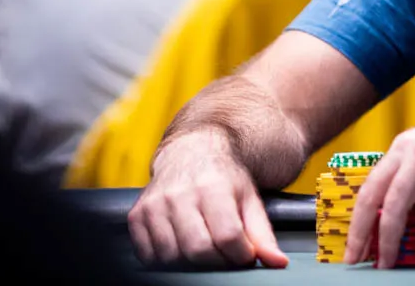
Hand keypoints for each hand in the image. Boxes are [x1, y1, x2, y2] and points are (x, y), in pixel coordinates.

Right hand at [127, 130, 287, 268]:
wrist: (192, 152)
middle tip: (225, 255)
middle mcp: (180, 194)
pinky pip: (148, 255)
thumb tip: (278, 262)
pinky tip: (181, 246)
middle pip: (198, 250)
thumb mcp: (249, 199)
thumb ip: (263, 233)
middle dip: (217, 262)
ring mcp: (155, 205)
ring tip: (205, 248)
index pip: (228, 236)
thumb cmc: (224, 177)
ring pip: (171, 257)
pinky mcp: (137, 215)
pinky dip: (166, 260)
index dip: (240, 254)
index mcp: (213, 186)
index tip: (244, 254)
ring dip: (191, 263)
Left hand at [343, 86, 414, 266]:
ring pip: (395, 205)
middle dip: (362, 234)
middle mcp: (408, 149)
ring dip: (390, 240)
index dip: (358, 219)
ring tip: (389, 265)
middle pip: (372, 197)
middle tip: (358, 261)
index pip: (371, 187)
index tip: (355, 245)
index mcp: (404, 147)